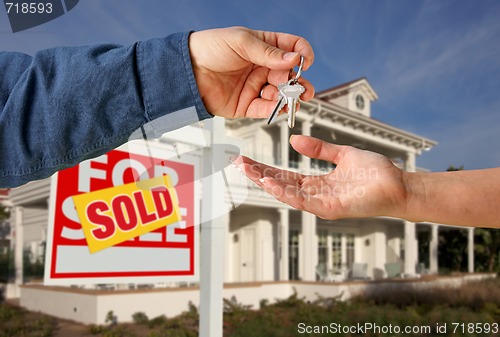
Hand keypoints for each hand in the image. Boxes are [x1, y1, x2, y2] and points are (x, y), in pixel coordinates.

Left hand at [189, 26, 314, 117]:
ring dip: (288, 97)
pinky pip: (265, 109)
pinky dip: (274, 109)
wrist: (186, 71)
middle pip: (289, 75)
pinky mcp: (246, 104)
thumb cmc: (209, 48)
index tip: (305, 62)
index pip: (291, 48)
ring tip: (289, 98)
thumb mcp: (240, 42)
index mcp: (263, 47)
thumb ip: (267, 52)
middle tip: (302, 89)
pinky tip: (278, 107)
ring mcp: (255, 86)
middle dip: (299, 82)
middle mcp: (262, 67)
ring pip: (280, 94)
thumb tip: (293, 59)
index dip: (302, 54)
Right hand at [234, 135, 409, 219]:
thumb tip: (294, 140)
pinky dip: (287, 193)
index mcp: (317, 183)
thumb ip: (319, 148)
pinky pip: (305, 202)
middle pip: (281, 185)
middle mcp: (316, 194)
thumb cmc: (376, 173)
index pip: (285, 175)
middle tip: (239, 164)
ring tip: (251, 172)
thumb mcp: (342, 154)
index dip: (265, 168)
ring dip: (269, 184)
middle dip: (259, 175)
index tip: (247, 159)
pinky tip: (273, 184)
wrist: (400, 184)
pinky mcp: (333, 208)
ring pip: (289, 195)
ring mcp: (323, 203)